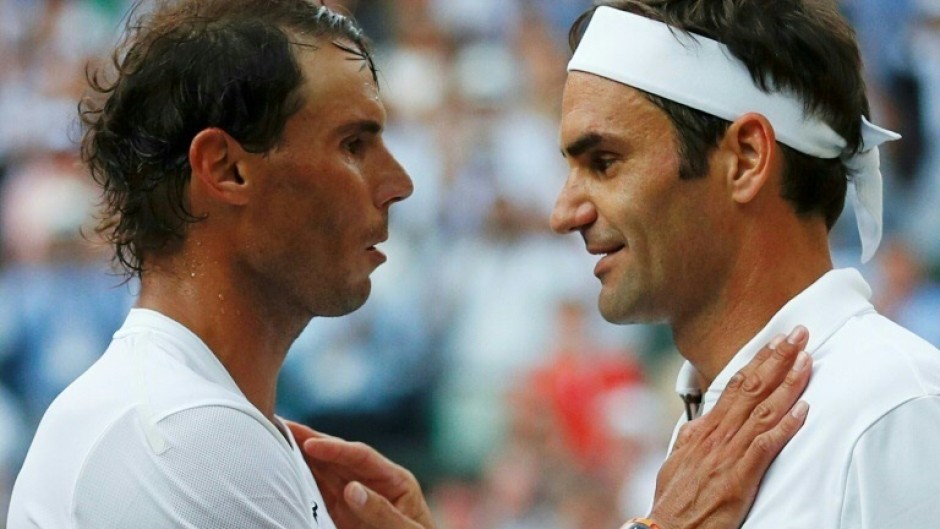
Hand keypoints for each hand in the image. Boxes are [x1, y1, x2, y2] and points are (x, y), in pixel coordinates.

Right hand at [286, 422, 435, 528]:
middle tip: (281, 424)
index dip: (335, 448)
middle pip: (338, 457)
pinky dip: (300, 480)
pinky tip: (283, 469)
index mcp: (394, 479)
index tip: (311, 444)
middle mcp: (372, 482)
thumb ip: (381, 510)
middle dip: (311, 441)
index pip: (361, 456)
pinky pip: (318, 492)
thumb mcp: (406, 528)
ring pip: (324, 471)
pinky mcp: (341, 512)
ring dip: (301, 456)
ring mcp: (355, 496)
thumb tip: (352, 489)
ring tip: (275, 439)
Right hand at [643, 326, 812, 528]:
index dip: (759, 361)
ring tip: (806, 360)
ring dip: (787, 383)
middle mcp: (716, 435)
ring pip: (762, 410)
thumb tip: (701, 423)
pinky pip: (765, 445)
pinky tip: (803, 410)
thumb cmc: (673, 499)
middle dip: (777, 358)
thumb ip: (693, 438)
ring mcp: (727, 454)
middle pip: (751, 388)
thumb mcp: (678, 459)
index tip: (776, 341)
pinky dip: (786, 426)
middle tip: (798, 334)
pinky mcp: (738, 476)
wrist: (665, 528)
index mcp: (703, 429)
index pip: (735, 385)